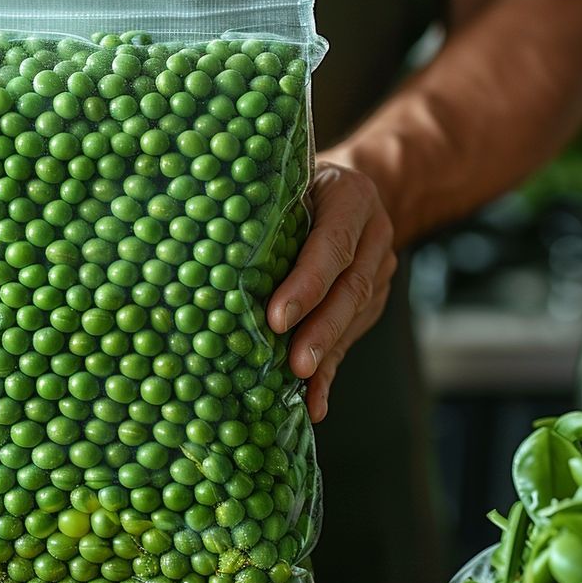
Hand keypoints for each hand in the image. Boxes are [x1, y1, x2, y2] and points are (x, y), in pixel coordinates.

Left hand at [267, 161, 396, 422]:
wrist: (354, 188)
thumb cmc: (300, 184)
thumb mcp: (288, 179)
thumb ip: (265, 207)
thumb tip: (202, 248)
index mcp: (351, 198)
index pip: (331, 245)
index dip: (306, 283)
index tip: (276, 318)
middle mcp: (374, 235)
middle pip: (349, 289)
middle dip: (320, 330)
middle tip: (294, 365)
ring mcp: (379, 270)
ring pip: (353, 317)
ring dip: (325, 355)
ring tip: (299, 387)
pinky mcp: (372, 302)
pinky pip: (351, 339)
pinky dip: (329, 372)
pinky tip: (313, 403)